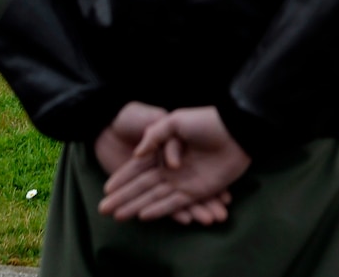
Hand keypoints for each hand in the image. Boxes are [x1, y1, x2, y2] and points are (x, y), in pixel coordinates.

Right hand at [99, 106, 249, 224]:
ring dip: (136, 207)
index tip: (105, 190)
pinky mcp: (196, 190)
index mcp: (163, 151)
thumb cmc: (206, 121)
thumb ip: (155, 136)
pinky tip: (143, 216)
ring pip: (154, 197)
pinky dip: (159, 210)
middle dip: (122, 198)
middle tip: (103, 210)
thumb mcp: (175, 121)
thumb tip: (137, 153)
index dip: (120, 179)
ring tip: (118, 217)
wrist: (235, 131)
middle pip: (141, 187)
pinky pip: (174, 203)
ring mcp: (182, 181)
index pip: (136, 169)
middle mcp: (169, 169)